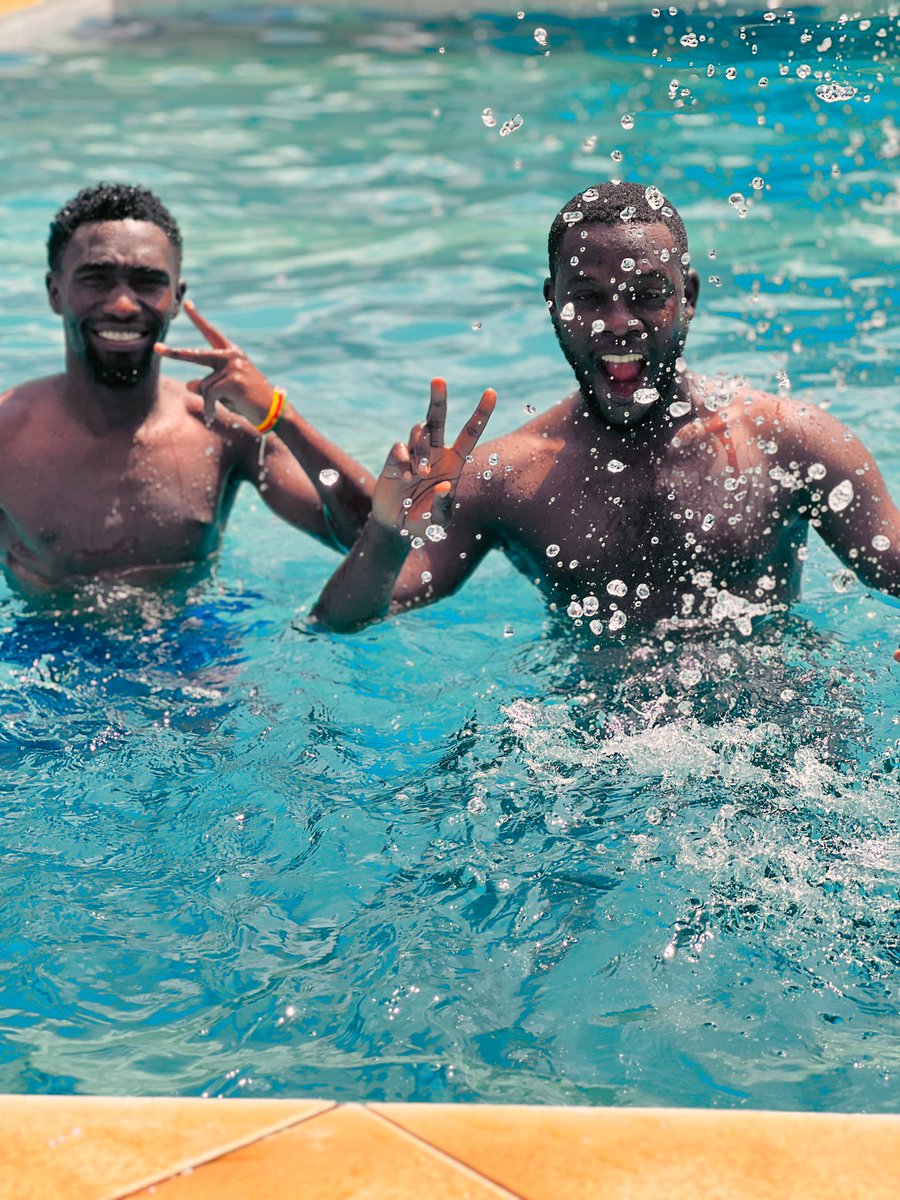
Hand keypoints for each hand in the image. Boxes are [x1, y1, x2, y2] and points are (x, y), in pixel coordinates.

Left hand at [155, 300, 273, 426]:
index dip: (198, 318)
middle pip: (196, 354)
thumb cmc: (248, 401)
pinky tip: (214, 415)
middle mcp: (231, 356)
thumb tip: (188, 385)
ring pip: (203, 385)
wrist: (272, 412)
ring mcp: (232, 367)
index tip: (187, 304)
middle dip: (174, 353)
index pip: (211, 332)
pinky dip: (210, 407)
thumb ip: (207, 385)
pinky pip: (209, 394)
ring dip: (208, 401)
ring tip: (217, 409)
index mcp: (232, 353)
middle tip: (156, 348)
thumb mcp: (225, 392)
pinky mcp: (232, 380)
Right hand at [372, 378, 495, 537]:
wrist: (396, 527)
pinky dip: (404, 460)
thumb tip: (444, 486)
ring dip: (421, 450)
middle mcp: (435, 453)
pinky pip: (400, 449)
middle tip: (438, 379)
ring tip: (419, 474)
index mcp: (453, 462)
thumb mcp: (439, 520)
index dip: (480, 413)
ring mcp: (414, 453)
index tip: (491, 392)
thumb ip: (443, 506)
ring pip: (419, 433)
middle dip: (438, 398)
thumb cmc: (424, 522)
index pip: (470, 433)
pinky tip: (406, 477)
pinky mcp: (395, 459)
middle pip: (437, 418)